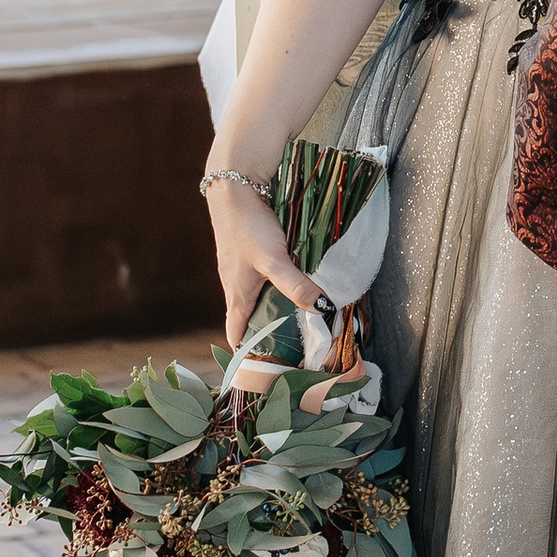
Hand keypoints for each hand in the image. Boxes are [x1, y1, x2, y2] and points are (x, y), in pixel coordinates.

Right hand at [203, 176, 326, 350]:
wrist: (233, 188)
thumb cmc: (248, 227)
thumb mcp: (274, 260)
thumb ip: (296, 285)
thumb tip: (323, 309)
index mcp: (237, 296)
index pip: (236, 336)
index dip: (248, 354)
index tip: (266, 368)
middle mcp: (235, 286)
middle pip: (248, 319)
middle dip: (267, 333)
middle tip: (294, 345)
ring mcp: (240, 269)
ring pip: (256, 298)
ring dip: (273, 308)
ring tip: (300, 317)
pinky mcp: (247, 252)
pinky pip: (260, 279)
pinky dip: (274, 287)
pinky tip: (294, 281)